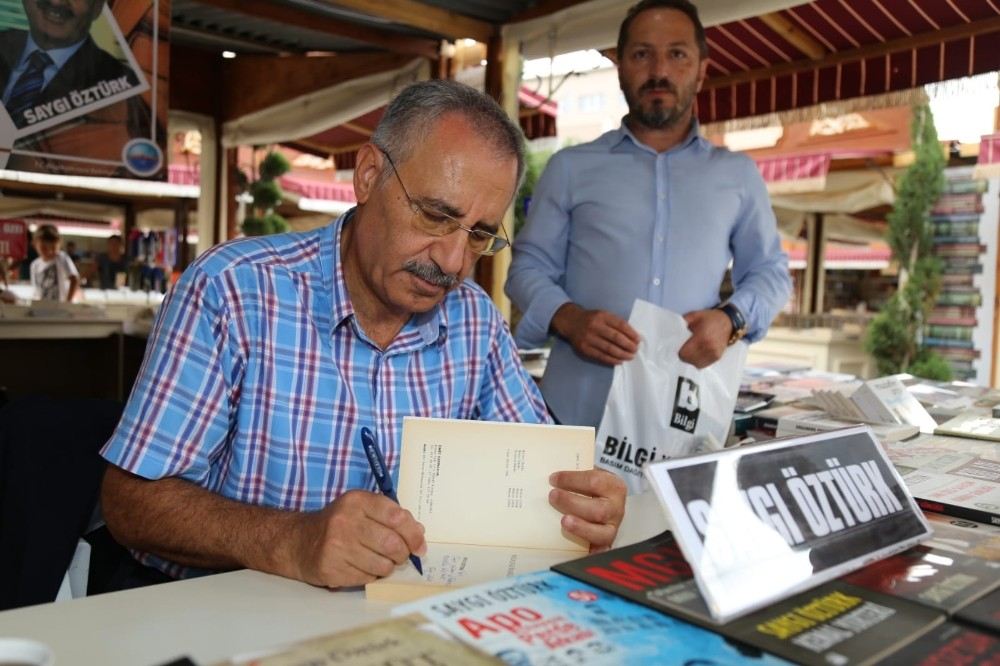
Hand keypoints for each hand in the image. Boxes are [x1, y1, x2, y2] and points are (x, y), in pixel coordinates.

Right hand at [288, 490, 426, 587]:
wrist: (299, 541)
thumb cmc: (339, 524)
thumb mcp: (362, 509)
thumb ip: (391, 516)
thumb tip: (419, 534)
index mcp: (357, 501)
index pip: (397, 517)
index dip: (413, 534)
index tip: (419, 545)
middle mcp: (345, 521)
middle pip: (392, 544)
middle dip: (403, 554)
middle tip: (401, 556)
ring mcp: (336, 546)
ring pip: (382, 565)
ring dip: (388, 567)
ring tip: (380, 561)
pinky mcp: (331, 569)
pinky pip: (367, 579)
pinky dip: (371, 576)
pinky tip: (363, 567)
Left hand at [549, 469, 625, 551]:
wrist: (605, 499)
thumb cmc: (592, 486)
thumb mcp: (588, 475)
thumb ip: (574, 477)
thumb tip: (550, 478)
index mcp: (613, 487)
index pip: (594, 481)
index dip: (572, 480)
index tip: (553, 479)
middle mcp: (615, 509)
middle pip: (598, 509)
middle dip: (573, 503)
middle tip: (552, 496)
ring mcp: (612, 529)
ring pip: (601, 533)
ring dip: (580, 528)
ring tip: (563, 521)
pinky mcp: (605, 544)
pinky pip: (599, 552)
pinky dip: (589, 553)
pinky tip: (578, 551)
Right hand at [551, 303, 639, 365]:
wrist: (571, 322)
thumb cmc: (592, 319)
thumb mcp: (603, 315)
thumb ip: (616, 323)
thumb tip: (632, 336)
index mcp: (602, 316)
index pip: (620, 325)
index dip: (631, 333)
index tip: (638, 340)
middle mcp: (594, 326)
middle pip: (616, 337)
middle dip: (628, 345)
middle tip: (635, 350)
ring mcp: (588, 338)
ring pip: (609, 348)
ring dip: (622, 354)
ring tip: (630, 356)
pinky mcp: (584, 348)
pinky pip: (601, 356)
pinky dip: (612, 360)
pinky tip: (619, 361)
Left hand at [678, 308, 731, 367]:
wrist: (728, 322)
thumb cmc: (709, 318)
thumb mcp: (694, 316)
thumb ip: (682, 323)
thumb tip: (670, 331)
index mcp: (702, 337)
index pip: (684, 353)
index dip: (679, 350)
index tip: (678, 345)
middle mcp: (709, 348)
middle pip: (688, 360)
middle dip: (683, 355)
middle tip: (684, 347)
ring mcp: (714, 354)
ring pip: (695, 364)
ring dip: (690, 359)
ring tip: (690, 350)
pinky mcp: (717, 358)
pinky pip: (702, 365)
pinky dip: (697, 361)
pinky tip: (697, 353)